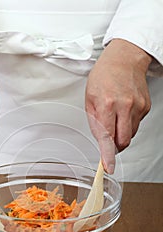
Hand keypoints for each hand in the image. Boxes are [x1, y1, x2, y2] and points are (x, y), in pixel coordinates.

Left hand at [85, 39, 151, 173]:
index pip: (107, 137)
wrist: (124, 59)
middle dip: (115, 147)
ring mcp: (138, 107)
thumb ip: (95, 122)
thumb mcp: (89, 99)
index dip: (108, 155)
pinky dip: (128, 124)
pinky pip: (136, 125)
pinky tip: (123, 111)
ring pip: (130, 135)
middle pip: (123, 141)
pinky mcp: (146, 107)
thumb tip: (101, 141)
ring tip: (115, 118)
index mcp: (107, 104)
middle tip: (108, 141)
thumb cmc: (104, 76)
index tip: (108, 167)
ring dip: (121, 134)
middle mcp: (125, 106)